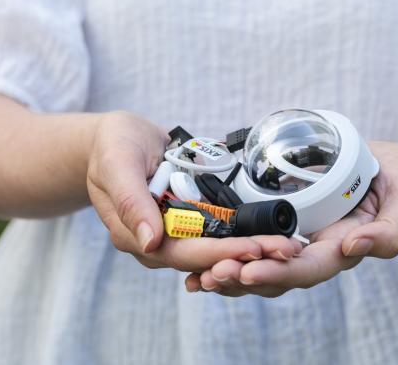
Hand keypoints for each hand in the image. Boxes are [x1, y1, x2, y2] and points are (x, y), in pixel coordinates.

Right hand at [87, 111, 297, 271]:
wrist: (116, 138)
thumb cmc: (113, 147)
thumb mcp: (117, 162)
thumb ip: (130, 200)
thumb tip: (149, 242)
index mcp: (133, 233)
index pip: (181, 253)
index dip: (218, 254)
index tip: (253, 250)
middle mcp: (154, 241)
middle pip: (203, 258)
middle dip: (243, 256)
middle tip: (283, 250)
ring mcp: (171, 232)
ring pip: (213, 249)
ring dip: (247, 250)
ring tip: (284, 246)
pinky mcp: (186, 221)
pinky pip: (215, 233)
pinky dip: (241, 235)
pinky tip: (269, 235)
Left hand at [185, 141, 397, 295]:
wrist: (385, 168)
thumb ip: (391, 230)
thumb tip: (354, 246)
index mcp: (340, 249)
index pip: (308, 269)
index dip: (279, 272)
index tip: (250, 271)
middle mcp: (313, 250)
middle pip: (275, 275)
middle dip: (243, 277)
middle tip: (212, 274)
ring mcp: (295, 239)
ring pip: (258, 266)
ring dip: (229, 273)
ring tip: (199, 274)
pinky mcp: (279, 223)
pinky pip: (250, 246)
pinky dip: (225, 256)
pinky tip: (198, 264)